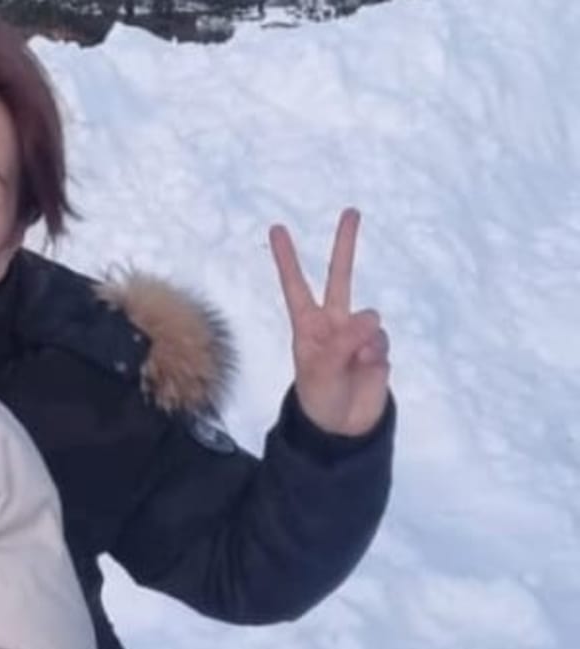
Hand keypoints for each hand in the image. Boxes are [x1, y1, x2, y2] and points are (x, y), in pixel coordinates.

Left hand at [270, 208, 390, 435]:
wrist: (343, 427)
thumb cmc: (319, 398)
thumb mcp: (320, 371)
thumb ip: (344, 341)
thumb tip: (371, 317)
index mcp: (307, 325)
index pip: (295, 285)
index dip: (287, 259)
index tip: (277, 228)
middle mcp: (332, 323)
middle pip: (340, 277)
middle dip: (345, 245)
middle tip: (351, 211)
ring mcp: (357, 333)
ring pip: (370, 320)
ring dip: (363, 341)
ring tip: (351, 365)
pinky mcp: (379, 348)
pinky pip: (383, 342)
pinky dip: (376, 356)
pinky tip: (367, 370)